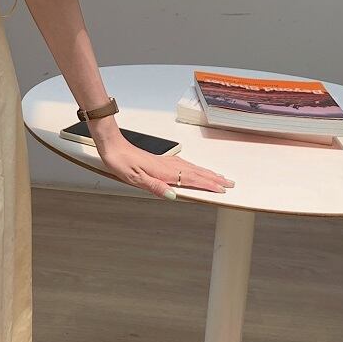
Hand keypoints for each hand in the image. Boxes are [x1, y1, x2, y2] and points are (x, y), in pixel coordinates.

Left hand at [87, 117, 234, 200]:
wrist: (112, 146)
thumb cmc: (121, 162)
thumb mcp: (134, 178)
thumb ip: (155, 186)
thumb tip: (173, 195)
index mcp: (163, 171)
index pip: (191, 179)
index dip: (207, 185)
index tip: (222, 190)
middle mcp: (167, 165)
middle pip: (196, 172)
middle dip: (214, 178)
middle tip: (230, 184)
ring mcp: (165, 161)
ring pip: (191, 168)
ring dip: (207, 173)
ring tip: (219, 177)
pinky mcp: (160, 160)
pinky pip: (184, 165)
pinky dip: (195, 168)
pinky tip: (195, 170)